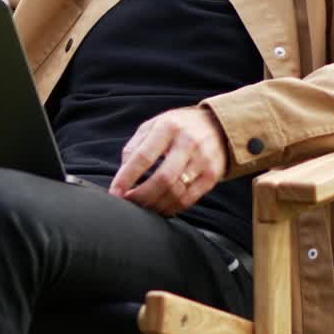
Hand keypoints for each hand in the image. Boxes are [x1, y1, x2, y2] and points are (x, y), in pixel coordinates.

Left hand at [108, 107, 228, 215]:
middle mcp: (188, 142)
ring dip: (155, 205)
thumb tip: (122, 175)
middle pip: (162, 179)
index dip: (126, 178)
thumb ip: (135, 147)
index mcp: (167, 127)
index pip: (143, 157)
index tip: (115, 193)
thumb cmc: (177, 127)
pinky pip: (189, 199)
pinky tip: (160, 208)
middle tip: (129, 203)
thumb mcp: (153, 126)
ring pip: (176, 192)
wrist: (218, 125)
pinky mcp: (213, 175)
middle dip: (141, 196)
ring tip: (142, 207)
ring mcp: (203, 159)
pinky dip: (171, 208)